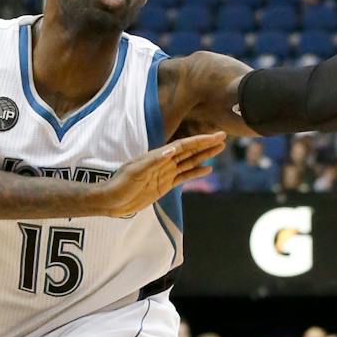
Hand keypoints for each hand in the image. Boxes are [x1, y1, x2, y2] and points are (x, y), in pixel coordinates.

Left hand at [101, 132, 225, 216]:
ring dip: (204, 155)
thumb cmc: (121, 184)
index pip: (184, 145)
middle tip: (224, 137)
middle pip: (190, 151)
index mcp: (158, 156)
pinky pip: (184, 176)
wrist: (112, 201)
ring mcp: (166, 173)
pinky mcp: (165, 185)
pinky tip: (207, 169)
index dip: (200, 140)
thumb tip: (172, 150)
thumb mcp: (135, 172)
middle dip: (206, 144)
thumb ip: (154, 161)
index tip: (215, 135)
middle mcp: (164, 162)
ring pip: (190, 162)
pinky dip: (196, 172)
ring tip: (219, 149)